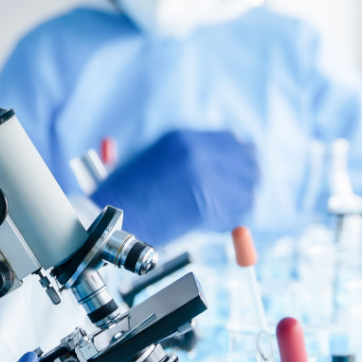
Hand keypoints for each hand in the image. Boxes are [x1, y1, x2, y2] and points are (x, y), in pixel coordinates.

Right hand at [91, 129, 258, 244]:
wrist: (114, 216)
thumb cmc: (126, 194)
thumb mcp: (155, 160)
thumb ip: (187, 158)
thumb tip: (218, 167)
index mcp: (183, 138)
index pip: (230, 141)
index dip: (238, 156)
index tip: (241, 167)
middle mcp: (199, 152)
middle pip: (247, 160)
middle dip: (245, 177)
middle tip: (239, 192)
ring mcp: (207, 178)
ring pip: (247, 188)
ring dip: (238, 200)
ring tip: (220, 211)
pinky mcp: (211, 205)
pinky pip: (238, 213)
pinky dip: (230, 220)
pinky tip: (211, 223)